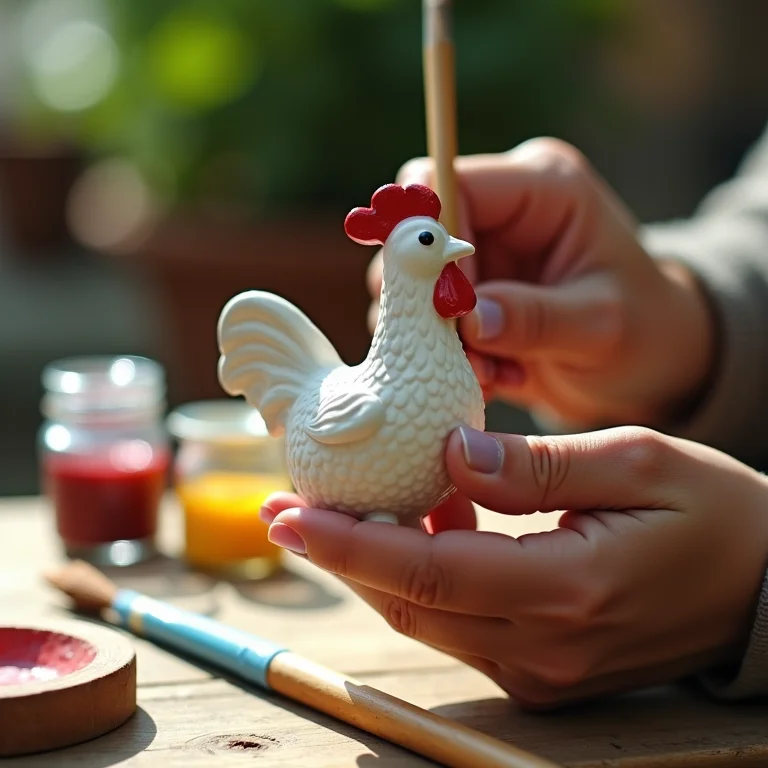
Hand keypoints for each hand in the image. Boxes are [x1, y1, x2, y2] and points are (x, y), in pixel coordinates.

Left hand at [261, 426, 767, 707]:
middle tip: (287, 504)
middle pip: (410, 603)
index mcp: (570, 590)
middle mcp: (546, 648)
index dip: (347, 544)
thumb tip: (449, 453)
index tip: (287, 513)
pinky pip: (458, 622)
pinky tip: (420, 522)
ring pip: (425, 617)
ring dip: (375, 563)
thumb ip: (537, 465)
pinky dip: (422, 575)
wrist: (766, 587)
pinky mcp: (542, 669)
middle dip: (339, 554)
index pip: (428, 573)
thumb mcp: (637, 460)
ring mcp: (542, 669)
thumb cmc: (716, 511)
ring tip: (338, 506)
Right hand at [367, 139, 715, 428]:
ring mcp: (481, 255)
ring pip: (411, 284)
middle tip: (458, 353)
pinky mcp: (470, 295)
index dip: (431, 242)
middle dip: (425, 299)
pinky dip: (448, 356)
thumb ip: (536, 318)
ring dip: (436, 337)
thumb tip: (469, 320)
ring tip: (488, 376)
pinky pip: (426, 320)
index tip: (450, 309)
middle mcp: (502, 212)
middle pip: (415, 234)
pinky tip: (495, 379)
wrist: (649, 365)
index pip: (450, 185)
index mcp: (543, 188)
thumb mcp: (602, 326)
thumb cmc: (645, 332)